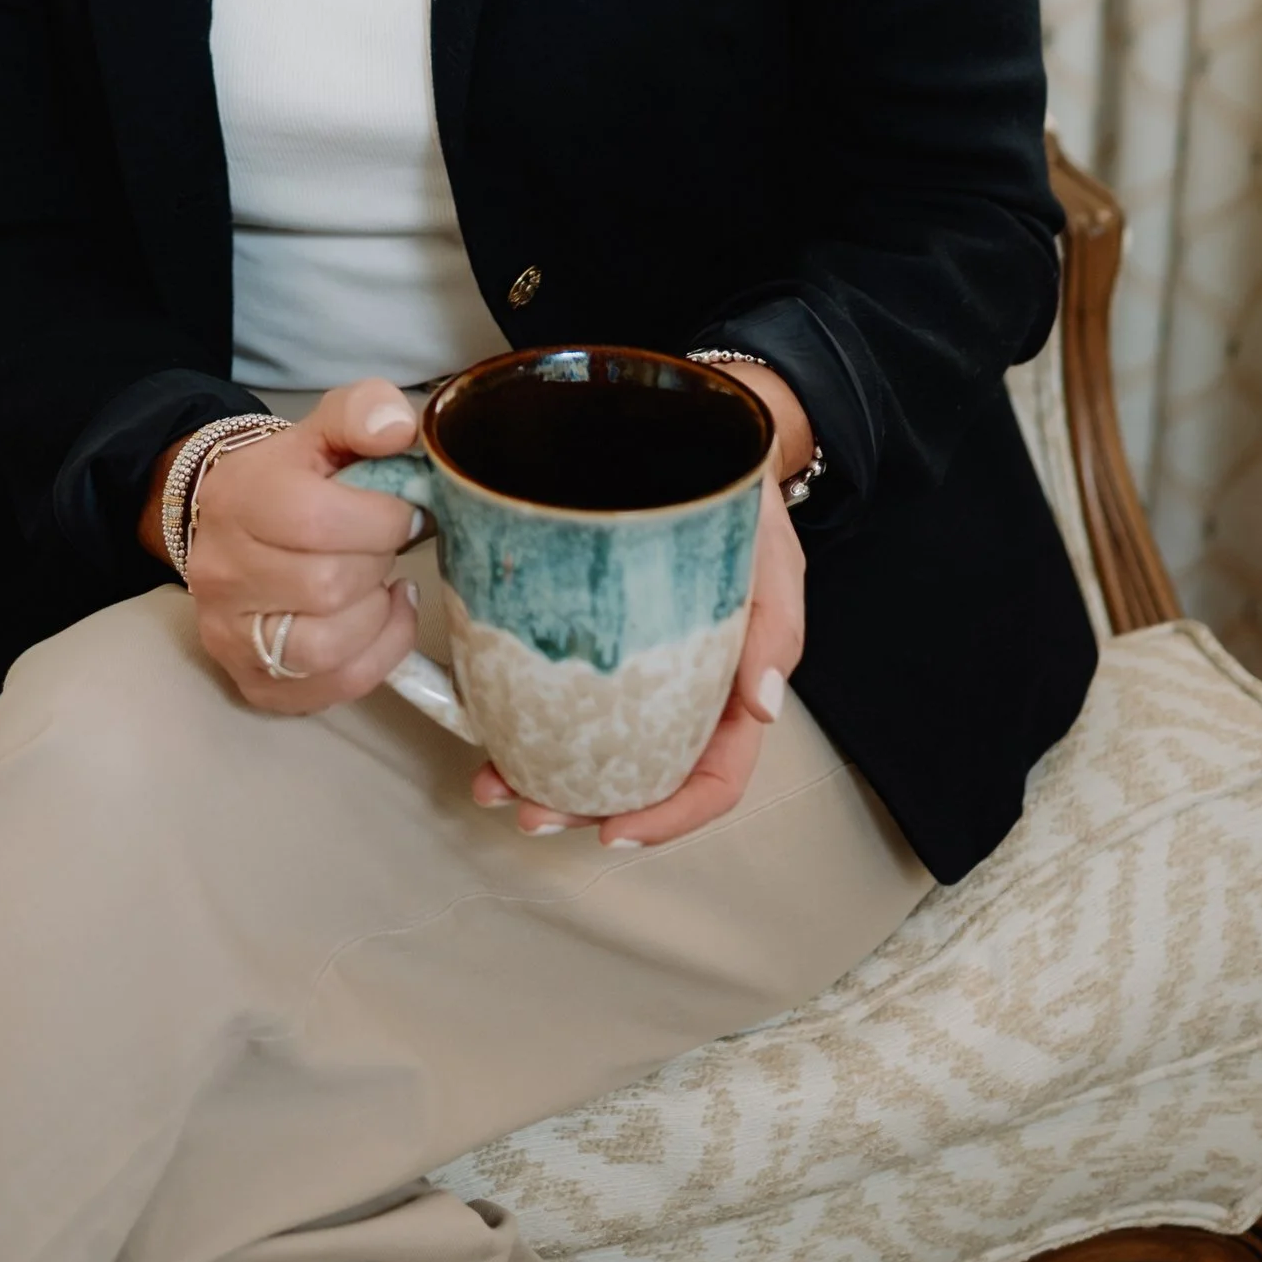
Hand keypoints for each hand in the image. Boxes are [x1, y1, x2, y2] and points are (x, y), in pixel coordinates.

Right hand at [181, 381, 426, 715]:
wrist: (228, 524)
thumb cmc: (289, 477)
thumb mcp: (323, 427)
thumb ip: (364, 411)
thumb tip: (399, 427)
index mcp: (241, 499)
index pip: (320, 521)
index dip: (382, 519)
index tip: (401, 510)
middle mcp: (222, 573)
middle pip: (330, 585)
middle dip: (378, 561)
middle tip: (383, 544)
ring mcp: (231, 635)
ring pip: (329, 646)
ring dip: (377, 613)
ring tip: (379, 581)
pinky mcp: (253, 682)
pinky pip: (333, 687)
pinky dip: (377, 655)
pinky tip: (380, 617)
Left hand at [472, 376, 813, 847]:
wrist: (699, 431)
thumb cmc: (743, 498)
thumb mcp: (772, 553)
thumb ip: (776, 624)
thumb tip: (764, 707)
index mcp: (733, 685)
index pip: (716, 776)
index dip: (670, 816)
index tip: (613, 830)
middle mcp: (681, 687)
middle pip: (639, 773)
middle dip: (581, 805)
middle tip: (524, 810)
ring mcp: (633, 661)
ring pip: (591, 741)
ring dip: (541, 772)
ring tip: (490, 780)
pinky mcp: (591, 627)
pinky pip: (558, 683)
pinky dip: (522, 711)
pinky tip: (485, 718)